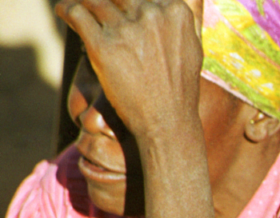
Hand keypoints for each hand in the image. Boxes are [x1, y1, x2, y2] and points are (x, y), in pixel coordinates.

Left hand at [56, 0, 202, 141]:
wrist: (167, 121)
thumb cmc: (179, 89)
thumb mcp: (193, 48)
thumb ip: (183, 20)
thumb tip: (177, 4)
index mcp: (175, 12)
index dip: (129, 2)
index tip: (121, 6)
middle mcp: (151, 15)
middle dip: (107, 1)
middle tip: (97, 6)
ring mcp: (126, 30)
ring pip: (95, 0)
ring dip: (83, 2)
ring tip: (77, 5)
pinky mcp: (102, 45)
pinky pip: (77, 14)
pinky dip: (67, 10)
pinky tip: (64, 12)